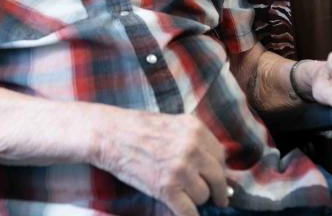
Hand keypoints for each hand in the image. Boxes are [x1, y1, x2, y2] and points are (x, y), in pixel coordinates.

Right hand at [94, 110, 229, 215]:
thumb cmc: (138, 128)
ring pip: (203, 196)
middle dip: (218, 192)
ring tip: (183, 195)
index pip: (221, 156)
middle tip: (218, 200)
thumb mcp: (174, 125)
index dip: (217, 170)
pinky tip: (184, 213)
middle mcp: (193, 148)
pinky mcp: (167, 188)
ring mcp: (181, 169)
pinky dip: (189, 215)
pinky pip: (189, 211)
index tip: (214, 178)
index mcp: (196, 129)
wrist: (110, 135)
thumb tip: (217, 167)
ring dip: (195, 200)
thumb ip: (195, 142)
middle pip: (218, 178)